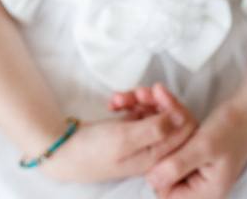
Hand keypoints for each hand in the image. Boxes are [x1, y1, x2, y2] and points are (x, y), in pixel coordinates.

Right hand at [36, 83, 198, 182]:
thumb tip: (181, 118)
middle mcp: (152, 148)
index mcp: (156, 156)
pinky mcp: (128, 129)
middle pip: (170, 117)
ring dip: (138, 99)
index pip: (184, 130)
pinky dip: (128, 102)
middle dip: (156, 100)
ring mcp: (140, 138)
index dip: (175, 108)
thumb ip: (155, 129)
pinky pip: (138, 110)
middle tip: (139, 92)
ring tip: (118, 97)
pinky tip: (114, 102)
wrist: (62, 150)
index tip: (158, 94)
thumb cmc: (91, 151)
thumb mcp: (125, 139)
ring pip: (153, 110)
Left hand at [145, 100, 246, 198]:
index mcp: (208, 193)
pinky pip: (178, 158)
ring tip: (167, 125)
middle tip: (161, 131)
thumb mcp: (203, 145)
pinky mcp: (199, 163)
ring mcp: (201, 176)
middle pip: (169, 183)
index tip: (160, 148)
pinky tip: (174, 125)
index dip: (159, 174)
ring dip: (166, 147)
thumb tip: (152, 180)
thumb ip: (178, 165)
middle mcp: (204, 189)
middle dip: (162, 157)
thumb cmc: (231, 126)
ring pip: (171, 167)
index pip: (169, 196)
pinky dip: (173, 142)